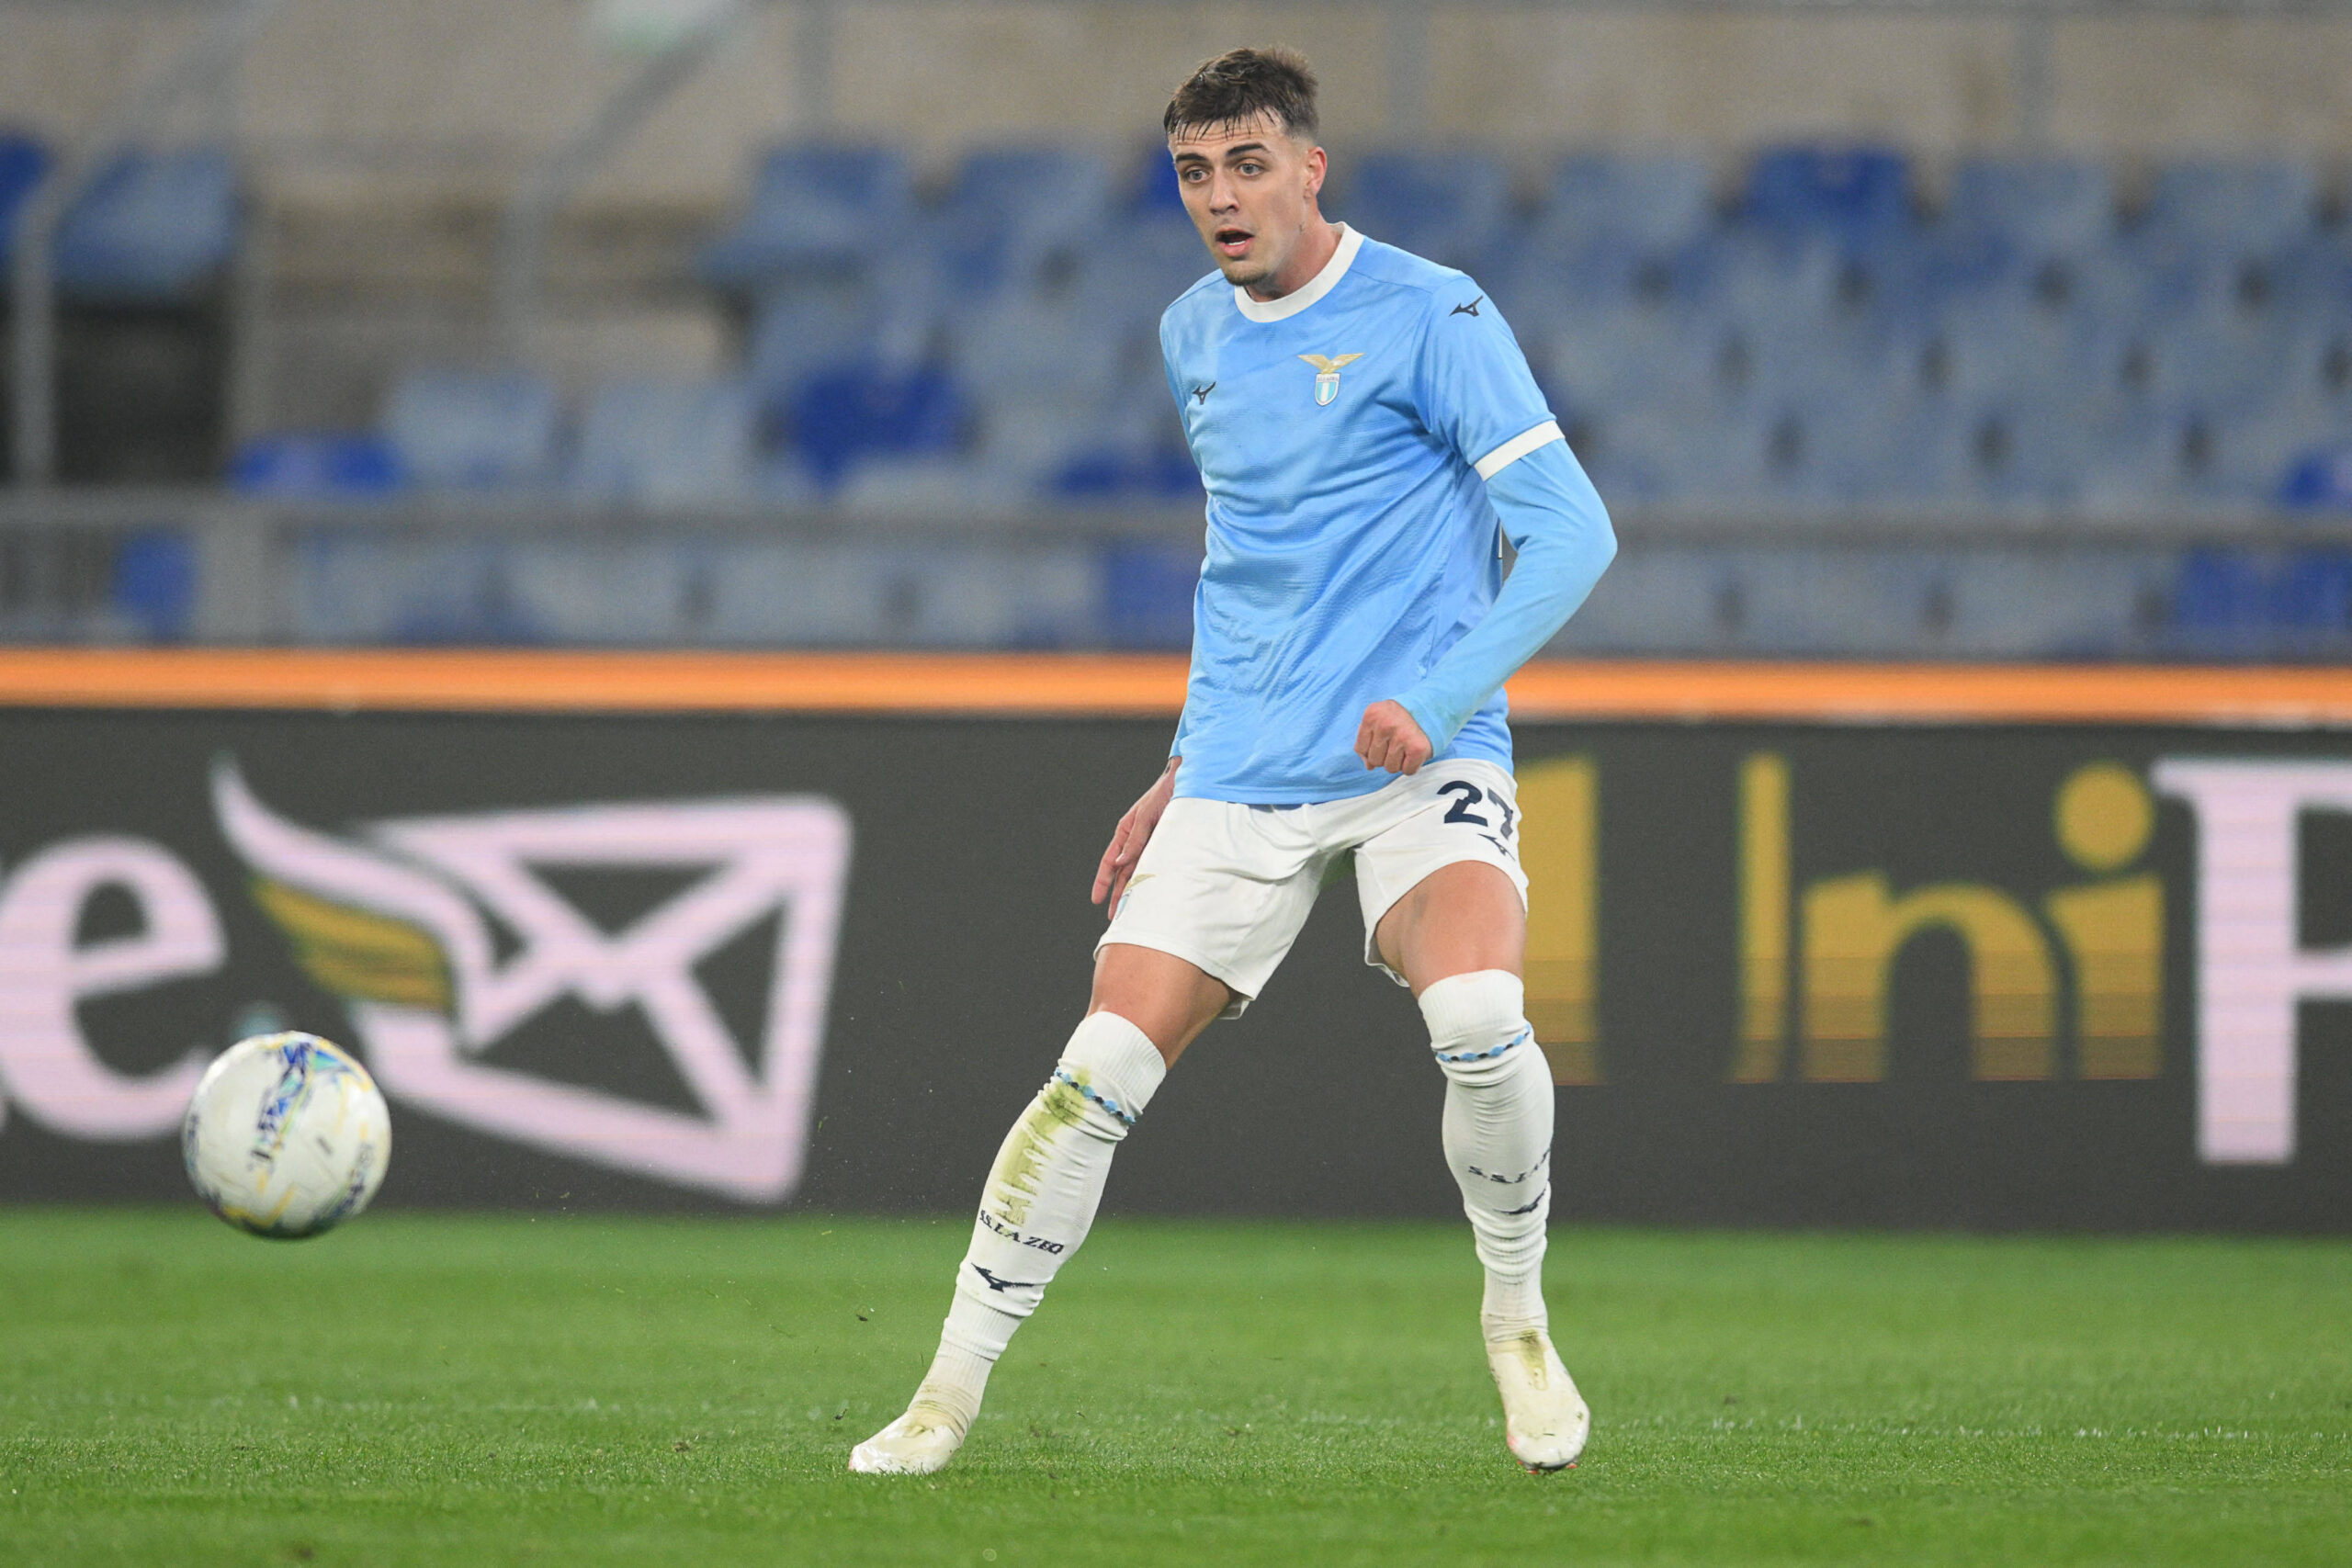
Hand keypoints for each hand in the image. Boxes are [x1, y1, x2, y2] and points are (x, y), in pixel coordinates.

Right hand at [1093, 757, 1180, 916]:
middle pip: (1124, 873)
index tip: (1097, 899)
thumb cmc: (1163, 794)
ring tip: (1134, 912)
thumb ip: (1135, 839)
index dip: (1103, 881)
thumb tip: (1120, 862)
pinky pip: (1159, 867)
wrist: (1188, 783)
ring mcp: (1152, 845)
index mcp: (1126, 832)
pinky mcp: (1168, 846)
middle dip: (1119, 894)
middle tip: (1116, 916)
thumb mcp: (1146, 815)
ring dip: (1136, 891)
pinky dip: (1155, 881)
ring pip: (1141, 873)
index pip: (1110, 862)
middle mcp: (1137, 841)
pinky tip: (1154, 896)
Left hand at [1355, 700, 1432, 775]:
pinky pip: (1407, 771)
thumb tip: (1368, 766)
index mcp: (1372, 715)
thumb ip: (1368, 740)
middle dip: (1385, 756)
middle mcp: (1385, 725)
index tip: (1384, 739)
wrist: (1432, 707)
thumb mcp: (1379, 719)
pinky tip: (1414, 752)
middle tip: (1397, 742)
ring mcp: (1401, 736)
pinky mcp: (1417, 748)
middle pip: (1374, 761)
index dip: (1372, 749)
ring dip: (1399, 761)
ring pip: (1390, 768)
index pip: (1360, 748)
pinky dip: (1412, 766)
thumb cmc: (1402, 717)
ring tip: (1406, 746)